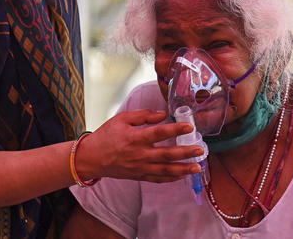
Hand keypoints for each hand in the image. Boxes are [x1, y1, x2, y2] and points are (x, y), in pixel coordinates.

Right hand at [76, 109, 204, 182]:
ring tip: (198, 167)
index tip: (189, 127)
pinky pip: (158, 179)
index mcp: (135, 138)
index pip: (159, 133)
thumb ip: (143, 115)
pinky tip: (182, 175)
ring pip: (165, 170)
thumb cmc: (106, 135)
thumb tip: (163, 114)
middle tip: (200, 150)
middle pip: (167, 154)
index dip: (175, 130)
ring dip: (183, 169)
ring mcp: (140, 167)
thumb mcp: (122, 119)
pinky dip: (171, 178)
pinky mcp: (139, 176)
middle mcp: (139, 154)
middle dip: (185, 153)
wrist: (91, 158)